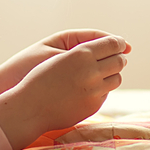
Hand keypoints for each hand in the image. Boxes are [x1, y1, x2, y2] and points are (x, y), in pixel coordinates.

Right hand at [0, 34, 129, 149]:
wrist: (29, 107)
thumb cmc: (40, 78)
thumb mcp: (60, 56)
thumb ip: (84, 50)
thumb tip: (114, 45)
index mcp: (81, 54)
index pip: (112, 43)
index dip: (119, 42)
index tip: (121, 43)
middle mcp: (90, 71)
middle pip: (119, 61)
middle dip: (119, 58)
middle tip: (117, 57)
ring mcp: (94, 90)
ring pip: (117, 78)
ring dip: (113, 74)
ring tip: (106, 72)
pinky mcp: (93, 105)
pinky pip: (106, 93)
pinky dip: (102, 89)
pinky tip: (92, 88)